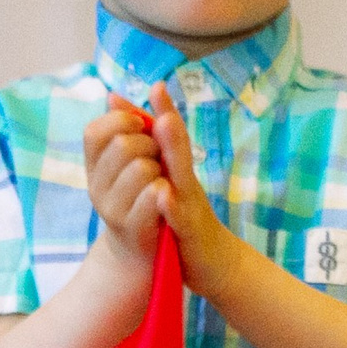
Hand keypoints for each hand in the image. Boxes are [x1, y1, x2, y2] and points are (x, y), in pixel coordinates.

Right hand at [84, 95, 166, 270]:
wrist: (148, 252)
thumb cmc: (146, 196)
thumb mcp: (141, 157)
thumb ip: (133, 125)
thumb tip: (113, 93)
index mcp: (95, 166)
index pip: (95, 131)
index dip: (122, 122)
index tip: (142, 129)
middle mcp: (96, 187)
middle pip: (124, 145)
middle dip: (152, 147)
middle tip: (158, 162)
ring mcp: (111, 210)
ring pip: (142, 169)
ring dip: (162, 171)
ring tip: (161, 185)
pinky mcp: (133, 229)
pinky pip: (152, 196)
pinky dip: (165, 191)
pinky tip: (167, 196)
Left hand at [146, 83, 252, 298]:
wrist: (215, 265)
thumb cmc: (185, 221)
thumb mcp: (171, 186)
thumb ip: (157, 155)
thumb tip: (130, 119)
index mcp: (177, 171)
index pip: (169, 135)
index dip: (163, 108)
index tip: (155, 82)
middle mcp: (187, 182)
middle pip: (178, 146)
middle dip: (168, 119)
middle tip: (159, 91)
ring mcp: (191, 206)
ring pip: (181, 174)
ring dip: (173, 150)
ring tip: (164, 126)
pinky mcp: (190, 232)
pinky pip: (179, 216)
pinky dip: (171, 205)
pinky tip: (163, 195)